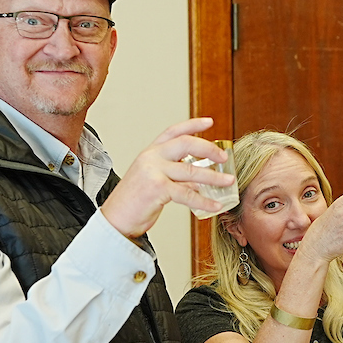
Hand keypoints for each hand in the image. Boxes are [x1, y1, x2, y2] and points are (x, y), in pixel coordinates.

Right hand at [100, 117, 233, 237]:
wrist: (114, 220)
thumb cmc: (134, 202)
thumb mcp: (155, 181)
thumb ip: (176, 177)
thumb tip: (201, 181)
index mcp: (150, 152)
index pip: (173, 131)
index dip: (192, 125)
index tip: (210, 122)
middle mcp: (151, 157)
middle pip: (186, 144)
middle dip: (209, 149)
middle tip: (224, 157)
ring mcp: (153, 171)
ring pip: (191, 171)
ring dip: (214, 177)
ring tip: (228, 181)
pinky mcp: (157, 188)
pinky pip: (187, 194)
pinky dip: (204, 200)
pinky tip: (215, 205)